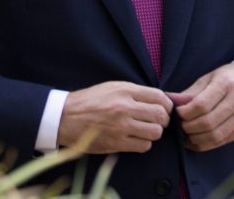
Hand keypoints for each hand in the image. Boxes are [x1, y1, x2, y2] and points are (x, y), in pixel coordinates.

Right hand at [57, 81, 172, 153]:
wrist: (67, 117)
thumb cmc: (91, 100)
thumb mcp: (113, 87)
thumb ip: (136, 92)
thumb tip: (162, 98)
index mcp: (125, 90)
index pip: (159, 97)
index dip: (167, 104)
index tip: (164, 108)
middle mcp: (125, 107)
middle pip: (161, 115)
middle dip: (163, 119)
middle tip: (157, 120)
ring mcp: (121, 126)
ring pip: (155, 132)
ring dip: (154, 132)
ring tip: (146, 129)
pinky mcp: (116, 143)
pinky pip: (143, 146)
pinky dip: (143, 143)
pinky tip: (136, 138)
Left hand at [168, 63, 233, 151]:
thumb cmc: (230, 78)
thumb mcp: (210, 77)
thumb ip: (191, 92)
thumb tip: (171, 101)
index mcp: (226, 84)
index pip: (202, 105)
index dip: (186, 113)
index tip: (177, 113)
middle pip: (208, 122)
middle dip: (189, 127)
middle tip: (179, 125)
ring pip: (215, 136)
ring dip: (196, 139)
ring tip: (186, 134)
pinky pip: (222, 141)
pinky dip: (206, 144)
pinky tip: (195, 140)